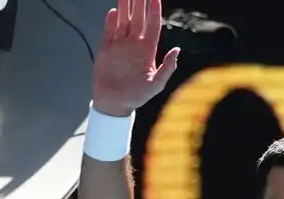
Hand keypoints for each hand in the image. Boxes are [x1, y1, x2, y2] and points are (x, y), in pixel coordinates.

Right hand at [93, 0, 179, 116]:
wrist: (114, 104)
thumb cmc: (136, 96)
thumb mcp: (156, 84)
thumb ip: (167, 68)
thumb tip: (176, 51)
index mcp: (147, 50)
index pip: (153, 25)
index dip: (154, 11)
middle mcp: (134, 45)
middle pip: (138, 18)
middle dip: (139, 3)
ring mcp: (120, 45)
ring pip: (123, 21)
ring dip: (125, 6)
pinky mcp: (106, 49)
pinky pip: (109, 31)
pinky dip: (111, 21)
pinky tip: (114, 10)